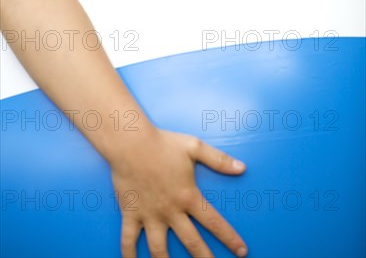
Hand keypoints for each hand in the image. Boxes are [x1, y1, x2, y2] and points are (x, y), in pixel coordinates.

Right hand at [111, 128, 247, 257]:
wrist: (131, 143)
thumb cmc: (163, 143)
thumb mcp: (194, 147)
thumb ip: (219, 160)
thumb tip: (242, 168)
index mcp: (187, 196)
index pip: (213, 222)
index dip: (229, 238)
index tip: (242, 252)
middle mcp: (170, 210)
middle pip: (191, 242)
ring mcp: (149, 215)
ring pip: (159, 249)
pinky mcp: (130, 214)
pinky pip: (128, 240)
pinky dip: (128, 254)